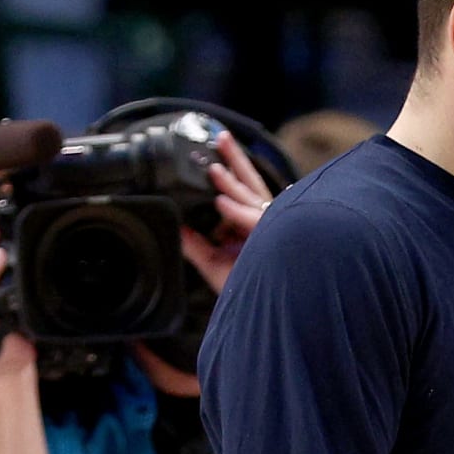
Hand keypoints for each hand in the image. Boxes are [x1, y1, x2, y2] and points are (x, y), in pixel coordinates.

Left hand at [180, 131, 272, 293]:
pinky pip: (256, 220)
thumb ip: (195, 244)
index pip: (242, 192)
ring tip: (213, 170)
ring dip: (233, 183)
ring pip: (254, 199)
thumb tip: (176, 226)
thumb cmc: (246, 292)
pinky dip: (238, 211)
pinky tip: (221, 202)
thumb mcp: (212, 264)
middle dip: (236, 161)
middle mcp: (267, 225)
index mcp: (253, 227)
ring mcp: (274, 231)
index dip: (229, 173)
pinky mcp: (276, 241)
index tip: (214, 158)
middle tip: (222, 137)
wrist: (261, 316)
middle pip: (252, 185)